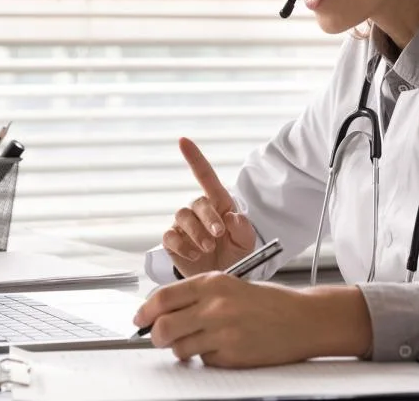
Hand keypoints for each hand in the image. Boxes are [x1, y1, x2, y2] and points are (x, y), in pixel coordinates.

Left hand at [132, 273, 371, 367]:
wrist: (304, 319)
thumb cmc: (270, 302)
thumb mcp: (231, 286)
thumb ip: (198, 296)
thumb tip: (163, 312)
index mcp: (213, 283)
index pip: (163, 298)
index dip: (145, 311)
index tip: (140, 319)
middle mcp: (214, 306)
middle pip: (163, 328)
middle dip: (157, 336)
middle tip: (161, 337)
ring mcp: (222, 332)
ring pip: (180, 349)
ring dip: (184, 349)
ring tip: (202, 341)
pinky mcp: (232, 355)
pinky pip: (205, 361)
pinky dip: (209, 357)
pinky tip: (226, 347)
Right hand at [162, 138, 256, 276]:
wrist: (222, 278)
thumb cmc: (235, 255)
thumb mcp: (247, 243)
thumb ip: (243, 229)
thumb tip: (232, 216)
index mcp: (219, 204)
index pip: (205, 176)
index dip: (194, 157)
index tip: (183, 141)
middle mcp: (199, 211)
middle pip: (197, 202)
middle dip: (209, 218)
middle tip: (218, 236)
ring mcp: (184, 225)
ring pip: (182, 217)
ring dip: (197, 233)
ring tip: (208, 249)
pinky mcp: (172, 241)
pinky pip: (170, 237)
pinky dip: (183, 246)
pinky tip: (194, 255)